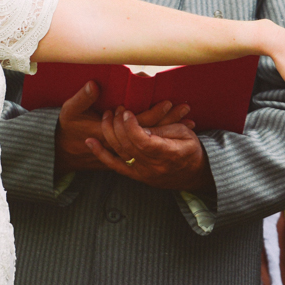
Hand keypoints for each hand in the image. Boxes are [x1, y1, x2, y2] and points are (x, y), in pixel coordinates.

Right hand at [55, 82, 190, 173]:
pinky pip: (151, 144)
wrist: (66, 150)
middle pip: (151, 133)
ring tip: (189, 119)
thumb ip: (83, 99)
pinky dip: (165, 137)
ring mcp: (126, 148)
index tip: (169, 102)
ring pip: (154, 139)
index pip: (138, 126)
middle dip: (170, 121)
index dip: (154, 114)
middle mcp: (122, 144)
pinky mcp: (129, 149)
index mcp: (111, 134)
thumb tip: (94, 84)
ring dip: (171, 129)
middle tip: (186, 108)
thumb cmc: (69, 127)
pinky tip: (179, 130)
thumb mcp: (71, 111)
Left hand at [85, 108, 212, 192]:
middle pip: (128, 145)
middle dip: (118, 124)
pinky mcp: (135, 175)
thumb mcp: (185, 133)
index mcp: (168, 154)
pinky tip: (91, 141)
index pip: (143, 141)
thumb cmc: (190, 148)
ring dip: (109, 132)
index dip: (131, 126)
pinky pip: (115, 165)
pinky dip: (101, 154)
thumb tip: (141, 126)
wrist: (193, 174)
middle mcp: (153, 166)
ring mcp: (142, 173)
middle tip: (116, 109)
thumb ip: (163, 129)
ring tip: (107, 115)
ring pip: (119, 152)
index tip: (127, 112)